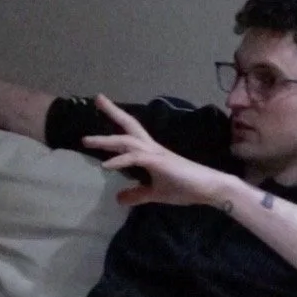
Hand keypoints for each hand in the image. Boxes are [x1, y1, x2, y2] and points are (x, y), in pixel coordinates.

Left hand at [82, 95, 229, 206]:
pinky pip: (136, 158)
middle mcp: (151, 148)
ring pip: (128, 141)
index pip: (130, 132)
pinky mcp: (159, 163)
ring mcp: (156, 154)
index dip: (117, 120)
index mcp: (151, 152)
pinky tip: (106, 166)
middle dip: (112, 112)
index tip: (102, 107)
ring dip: (106, 141)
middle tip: (97, 98)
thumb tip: (118, 198)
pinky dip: (120, 160)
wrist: (209, 188)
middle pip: (129, 125)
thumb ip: (137, 194)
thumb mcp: (156, 193)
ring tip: (86, 140)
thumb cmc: (186, 187)